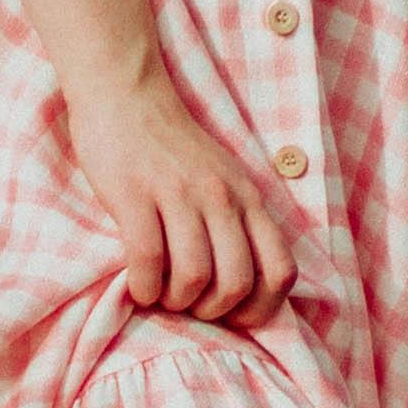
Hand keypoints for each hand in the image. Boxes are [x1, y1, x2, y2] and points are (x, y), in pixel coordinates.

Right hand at [59, 60, 297, 330]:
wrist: (127, 93)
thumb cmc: (172, 148)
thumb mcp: (224, 179)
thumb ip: (238, 223)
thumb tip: (242, 290)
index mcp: (249, 198)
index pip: (280, 271)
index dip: (259, 308)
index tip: (231, 313)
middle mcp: (221, 197)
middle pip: (236, 282)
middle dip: (211, 310)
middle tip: (188, 304)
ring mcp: (178, 194)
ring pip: (193, 276)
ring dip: (174, 301)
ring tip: (160, 294)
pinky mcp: (134, 194)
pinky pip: (147, 260)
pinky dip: (143, 287)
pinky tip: (137, 285)